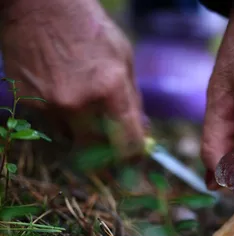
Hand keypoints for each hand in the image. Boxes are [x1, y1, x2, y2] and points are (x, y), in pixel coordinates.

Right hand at [0, 0, 144, 153]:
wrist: (40, 8)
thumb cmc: (90, 29)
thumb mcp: (124, 59)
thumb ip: (133, 100)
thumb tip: (143, 130)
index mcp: (110, 90)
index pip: (128, 144)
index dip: (134, 158)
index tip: (134, 161)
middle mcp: (80, 103)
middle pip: (98, 153)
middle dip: (108, 156)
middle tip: (111, 153)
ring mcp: (51, 105)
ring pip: (72, 141)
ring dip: (83, 137)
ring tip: (85, 111)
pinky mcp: (29, 104)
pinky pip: (52, 126)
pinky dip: (63, 121)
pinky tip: (64, 97)